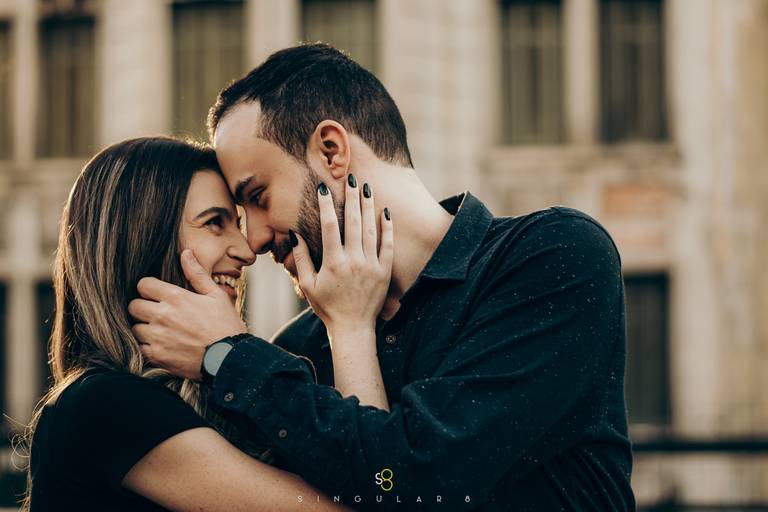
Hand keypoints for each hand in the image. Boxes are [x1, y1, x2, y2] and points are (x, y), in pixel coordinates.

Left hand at [128, 250, 246, 379]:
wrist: (230, 358)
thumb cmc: (226, 326)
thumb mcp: (216, 296)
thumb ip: (197, 274)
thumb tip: (185, 253)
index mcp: (176, 298)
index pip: (143, 285)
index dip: (149, 288)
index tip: (156, 294)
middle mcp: (162, 316)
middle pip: (133, 306)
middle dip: (143, 307)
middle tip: (156, 312)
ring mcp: (157, 337)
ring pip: (135, 328)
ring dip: (144, 328)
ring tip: (160, 331)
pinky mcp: (157, 356)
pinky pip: (139, 347)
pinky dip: (147, 346)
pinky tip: (161, 345)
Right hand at [292, 177, 393, 335]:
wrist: (354, 328)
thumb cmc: (327, 307)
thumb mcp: (308, 285)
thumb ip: (302, 258)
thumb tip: (294, 234)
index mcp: (333, 263)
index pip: (329, 226)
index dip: (326, 205)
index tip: (324, 188)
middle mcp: (354, 261)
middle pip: (353, 222)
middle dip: (352, 197)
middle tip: (351, 178)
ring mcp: (371, 265)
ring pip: (370, 229)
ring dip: (368, 206)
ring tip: (367, 188)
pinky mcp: (385, 271)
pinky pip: (387, 245)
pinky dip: (387, 228)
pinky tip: (385, 212)